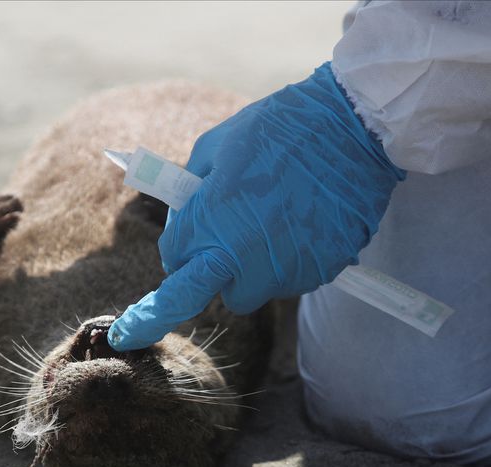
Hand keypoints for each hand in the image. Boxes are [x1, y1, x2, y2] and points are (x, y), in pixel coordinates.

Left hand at [108, 62, 405, 350]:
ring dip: (261, 260)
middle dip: (220, 270)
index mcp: (210, 225)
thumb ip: (190, 192)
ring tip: (281, 210)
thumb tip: (184, 221)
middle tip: (235, 233)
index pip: (174, 275)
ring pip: (261, 284)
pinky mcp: (320, 270)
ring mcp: (286, 269)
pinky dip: (296, 254)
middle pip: (219, 292)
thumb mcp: (216, 147)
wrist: (352, 126)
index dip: (175, 260)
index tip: (138, 317)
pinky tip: (306, 215)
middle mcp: (244, 257)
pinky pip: (296, 274)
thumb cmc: (277, 128)